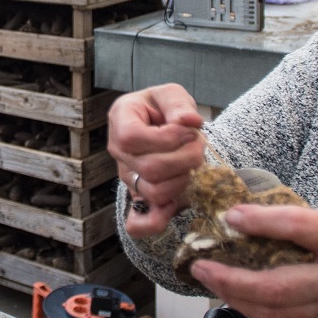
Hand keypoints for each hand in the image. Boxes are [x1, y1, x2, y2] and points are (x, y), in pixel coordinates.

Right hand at [107, 84, 204, 237]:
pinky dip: (156, 221)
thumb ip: (178, 104)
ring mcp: (127, 176)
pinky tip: (174, 206)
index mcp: (120, 121)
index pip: (131, 137)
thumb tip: (189, 121)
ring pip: (153, 192)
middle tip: (199, 145)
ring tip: (193, 162)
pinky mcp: (137, 197)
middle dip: (185, 158)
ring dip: (183, 179)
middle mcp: (119, 152)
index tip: (188, 131)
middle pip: (148, 168)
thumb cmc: (163, 108)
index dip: (165, 139)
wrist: (161, 125)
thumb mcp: (171, 94)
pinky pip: (137, 223)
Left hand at [192, 204, 317, 317]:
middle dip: (229, 281)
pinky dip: (262, 312)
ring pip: (276, 313)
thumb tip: (275, 222)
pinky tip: (249, 300)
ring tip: (214, 283)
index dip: (262, 221)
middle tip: (198, 266)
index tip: (230, 215)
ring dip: (239, 300)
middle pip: (274, 288)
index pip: (302, 229)